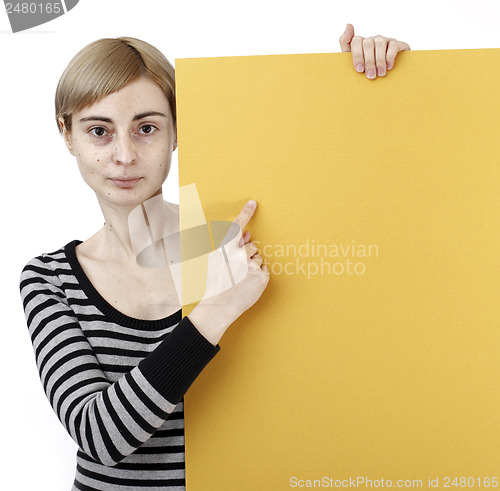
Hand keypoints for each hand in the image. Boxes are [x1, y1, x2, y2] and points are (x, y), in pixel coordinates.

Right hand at [188, 199, 269, 344]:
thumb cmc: (215, 284)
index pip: (236, 228)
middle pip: (251, 246)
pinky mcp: (261, 278)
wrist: (218, 307)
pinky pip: (264, 269)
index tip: (253, 203)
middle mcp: (239, 256)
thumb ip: (231, 247)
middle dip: (246, 255)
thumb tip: (246, 235)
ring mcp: (251, 267)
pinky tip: (248, 284)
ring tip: (241, 279)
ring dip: (252, 266)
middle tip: (236, 271)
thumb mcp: (216, 262)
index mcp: (225, 250)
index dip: (245, 214)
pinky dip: (258, 275)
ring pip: (258, 258)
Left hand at [339, 23, 409, 79]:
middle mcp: (372, 39)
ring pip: (380, 43)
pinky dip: (390, 57)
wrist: (388, 74)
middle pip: (368, 44)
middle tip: (371, 76)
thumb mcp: (354, 60)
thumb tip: (349, 24)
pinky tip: (389, 67)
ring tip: (380, 74)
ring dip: (379, 60)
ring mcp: (384, 40)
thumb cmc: (367, 68)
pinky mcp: (396, 43)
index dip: (357, 56)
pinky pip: (393, 46)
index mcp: (361, 44)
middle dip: (369, 62)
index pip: (356, 41)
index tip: (359, 69)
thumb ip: (346, 43)